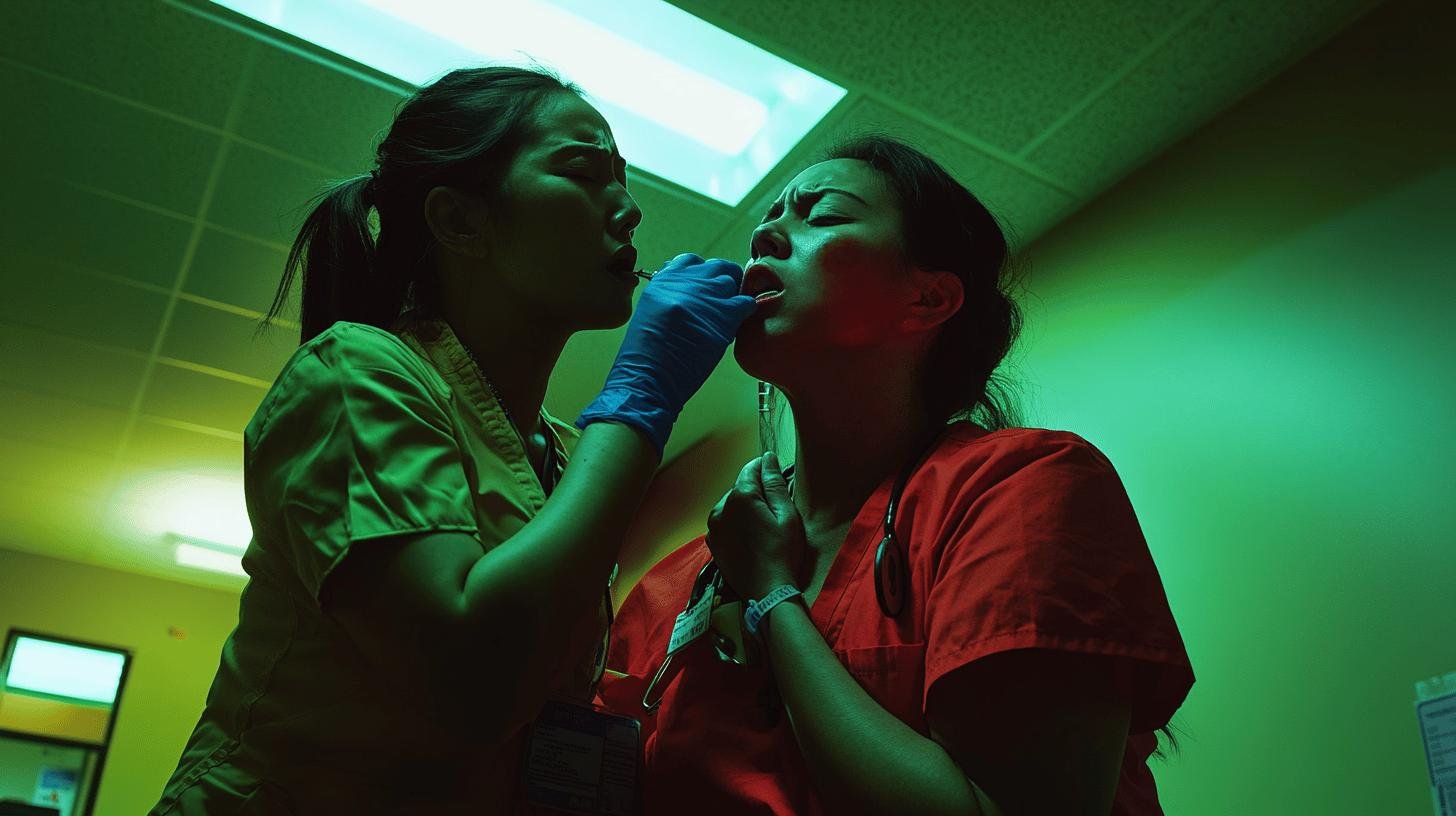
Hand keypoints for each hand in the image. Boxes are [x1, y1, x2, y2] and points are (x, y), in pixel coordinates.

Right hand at [576, 254, 757, 454]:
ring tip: (729, 315)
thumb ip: (670, 296)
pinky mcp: (724, 313)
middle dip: (723, 281)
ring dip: (734, 296)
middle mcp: (686, 280)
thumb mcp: (650, 313)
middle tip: (723, 300)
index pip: (691, 261)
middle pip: (717, 267)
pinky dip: (746, 311)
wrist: (648, 377)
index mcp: (664, 280)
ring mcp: (707, 294)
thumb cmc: (645, 356)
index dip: (702, 275)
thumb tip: (690, 295)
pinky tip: (736, 325)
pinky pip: (746, 302)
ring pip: (733, 280)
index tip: (704, 288)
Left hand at [705, 452, 806, 600]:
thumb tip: (767, 458)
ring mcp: (713, 526)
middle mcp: (721, 507)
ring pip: (731, 504)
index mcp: (741, 497)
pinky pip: (724, 522)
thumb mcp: (787, 514)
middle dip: (756, 490)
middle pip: (740, 487)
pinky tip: (751, 535)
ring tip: (763, 523)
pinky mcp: (713, 542)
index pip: (751, 469)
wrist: (767, 591)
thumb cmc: (783, 551)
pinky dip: (736, 522)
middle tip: (775, 506)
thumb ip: (774, 483)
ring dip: (745, 506)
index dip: (766, 468)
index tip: (777, 475)